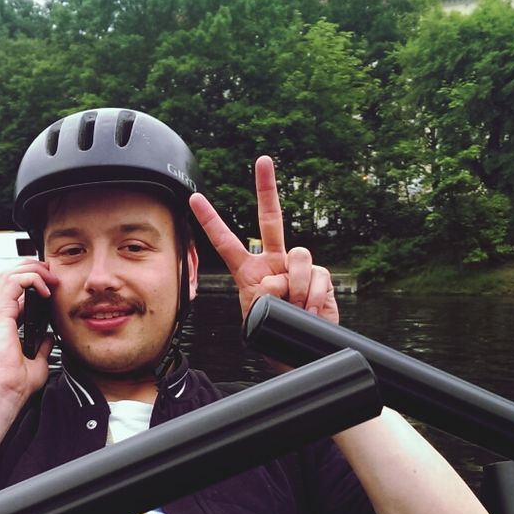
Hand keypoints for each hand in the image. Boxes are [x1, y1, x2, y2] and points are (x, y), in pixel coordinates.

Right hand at [0, 261, 59, 403]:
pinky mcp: (0, 313)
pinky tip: (45, 290)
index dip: (35, 281)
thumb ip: (43, 347)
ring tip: (50, 278)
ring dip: (33, 270)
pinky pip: (14, 282)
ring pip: (10, 273)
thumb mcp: (38, 361)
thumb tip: (49, 337)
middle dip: (34, 268)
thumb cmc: (16, 382)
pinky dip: (31, 279)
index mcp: (6, 323)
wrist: (5, 390)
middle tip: (53, 275)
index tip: (54, 286)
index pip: (16, 289)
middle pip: (11, 274)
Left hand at [190, 156, 338, 324]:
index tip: (194, 199)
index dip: (211, 220)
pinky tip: (310, 309)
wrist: (300, 352)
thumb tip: (278, 280)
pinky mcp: (319, 276)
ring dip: (294, 286)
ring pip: (297, 255)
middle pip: (270, 218)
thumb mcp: (256, 318)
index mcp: (249, 271)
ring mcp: (297, 266)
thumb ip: (262, 296)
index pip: (226, 242)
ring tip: (294, 306)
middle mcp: (274, 261)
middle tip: (263, 161)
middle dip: (266, 187)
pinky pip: (315, 276)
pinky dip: (311, 296)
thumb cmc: (274, 337)